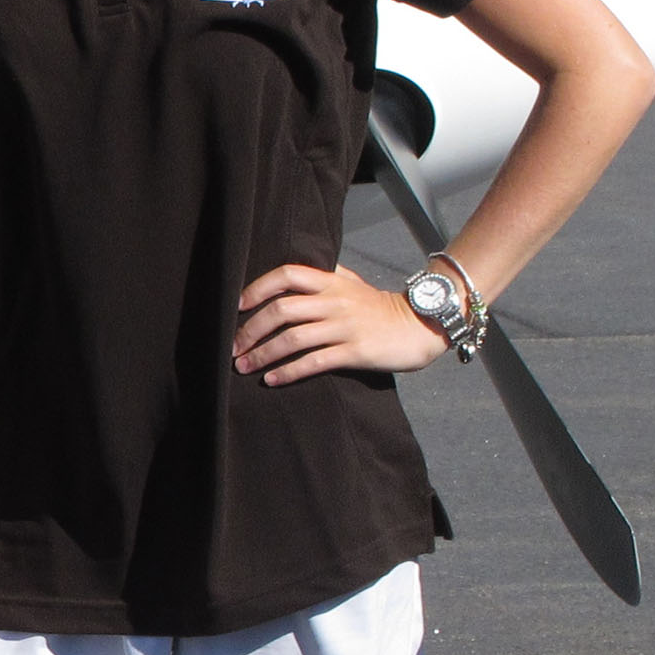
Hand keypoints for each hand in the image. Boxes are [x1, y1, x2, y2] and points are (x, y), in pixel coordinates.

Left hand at [233, 262, 451, 385]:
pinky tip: (272, 380)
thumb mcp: (353, 282)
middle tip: (233, 348)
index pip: (286, 274)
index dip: (257, 288)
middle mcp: (334, 301)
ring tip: (243, 367)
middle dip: (250, 330)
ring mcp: (345, 326)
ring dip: (262, 354)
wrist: (421, 326)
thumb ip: (324, 276)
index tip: (236, 306)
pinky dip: (288, 372)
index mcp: (331, 281)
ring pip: (292, 339)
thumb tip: (288, 275)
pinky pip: (314, 362)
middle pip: (281, 310)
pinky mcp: (355, 351)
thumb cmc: (380, 306)